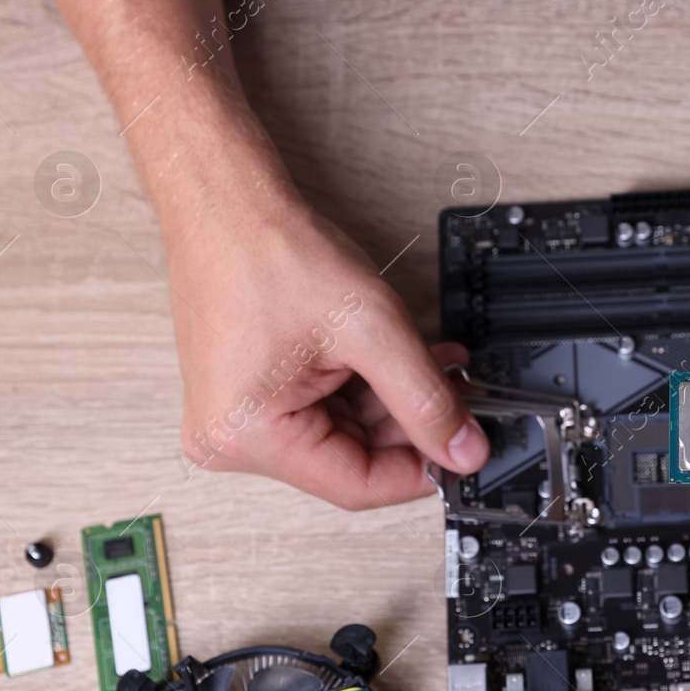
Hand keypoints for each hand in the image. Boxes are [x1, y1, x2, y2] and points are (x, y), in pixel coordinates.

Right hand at [169, 196, 487, 508]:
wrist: (226, 204)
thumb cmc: (268, 250)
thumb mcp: (372, 329)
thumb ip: (426, 397)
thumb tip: (462, 450)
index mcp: (247, 434)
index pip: (357, 485)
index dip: (422, 470)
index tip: (463, 453)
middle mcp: (231, 438)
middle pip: (351, 460)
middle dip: (412, 426)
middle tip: (462, 399)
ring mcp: (237, 418)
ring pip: (345, 433)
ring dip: (396, 402)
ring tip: (440, 369)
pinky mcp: (250, 396)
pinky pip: (324, 409)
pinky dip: (368, 387)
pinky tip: (405, 362)